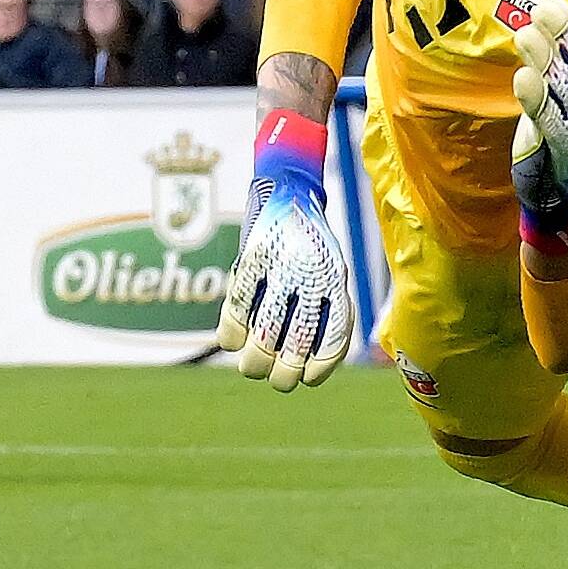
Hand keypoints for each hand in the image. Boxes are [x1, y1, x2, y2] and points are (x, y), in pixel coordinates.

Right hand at [214, 110, 354, 388]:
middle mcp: (312, 276)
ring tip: (252, 368)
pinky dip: (232, 329)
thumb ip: (325, 312)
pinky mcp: (253, 257)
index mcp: (336, 282)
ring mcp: (281, 266)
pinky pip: (239, 304)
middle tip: (276, 378)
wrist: (290, 189)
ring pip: (266, 330)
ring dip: (256, 360)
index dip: (322, 366)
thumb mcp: (329, 272)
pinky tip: (230, 340)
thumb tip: (312, 368)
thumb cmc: (310, 244)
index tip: (308, 379)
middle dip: (284, 372)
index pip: (334, 335)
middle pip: (298, 340)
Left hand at [509, 0, 567, 230]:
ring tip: (526, 34)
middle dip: (560, 33)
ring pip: (561, 85)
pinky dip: (535, 97)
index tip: (547, 0)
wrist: (551, 174)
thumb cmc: (557, 118)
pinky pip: (545, 117)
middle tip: (539, 9)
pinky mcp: (554, 142)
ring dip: (544, 58)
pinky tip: (523, 77)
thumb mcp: (566, 81)